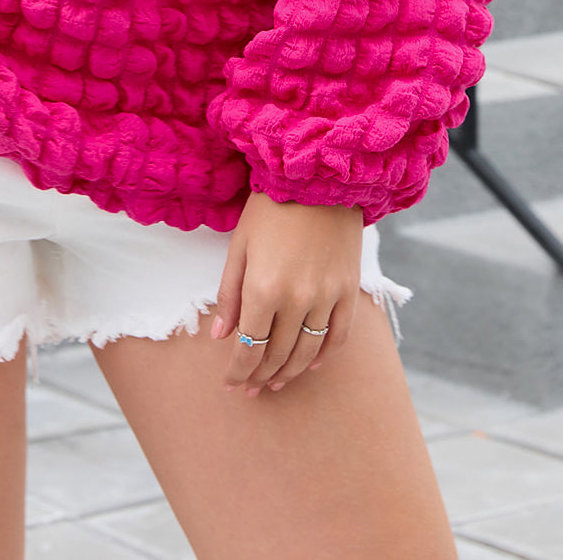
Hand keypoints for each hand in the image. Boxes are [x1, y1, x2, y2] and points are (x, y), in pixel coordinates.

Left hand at [209, 192, 363, 396]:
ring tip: (275, 383)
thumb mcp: (240, 246)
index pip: (249, 347)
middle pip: (277, 354)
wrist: (319, 179)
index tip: (230, 384)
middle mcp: (297, 300)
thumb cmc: (270, 208)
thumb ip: (230, 294)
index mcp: (263, 289)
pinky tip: (310, 365)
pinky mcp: (349, 291)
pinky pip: (338, 337)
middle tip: (249, 389)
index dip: (238, 371)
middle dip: (260, 376)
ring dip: (289, 372)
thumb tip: (221, 337)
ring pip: (307, 352)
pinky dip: (324, 356)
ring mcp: (327, 298)